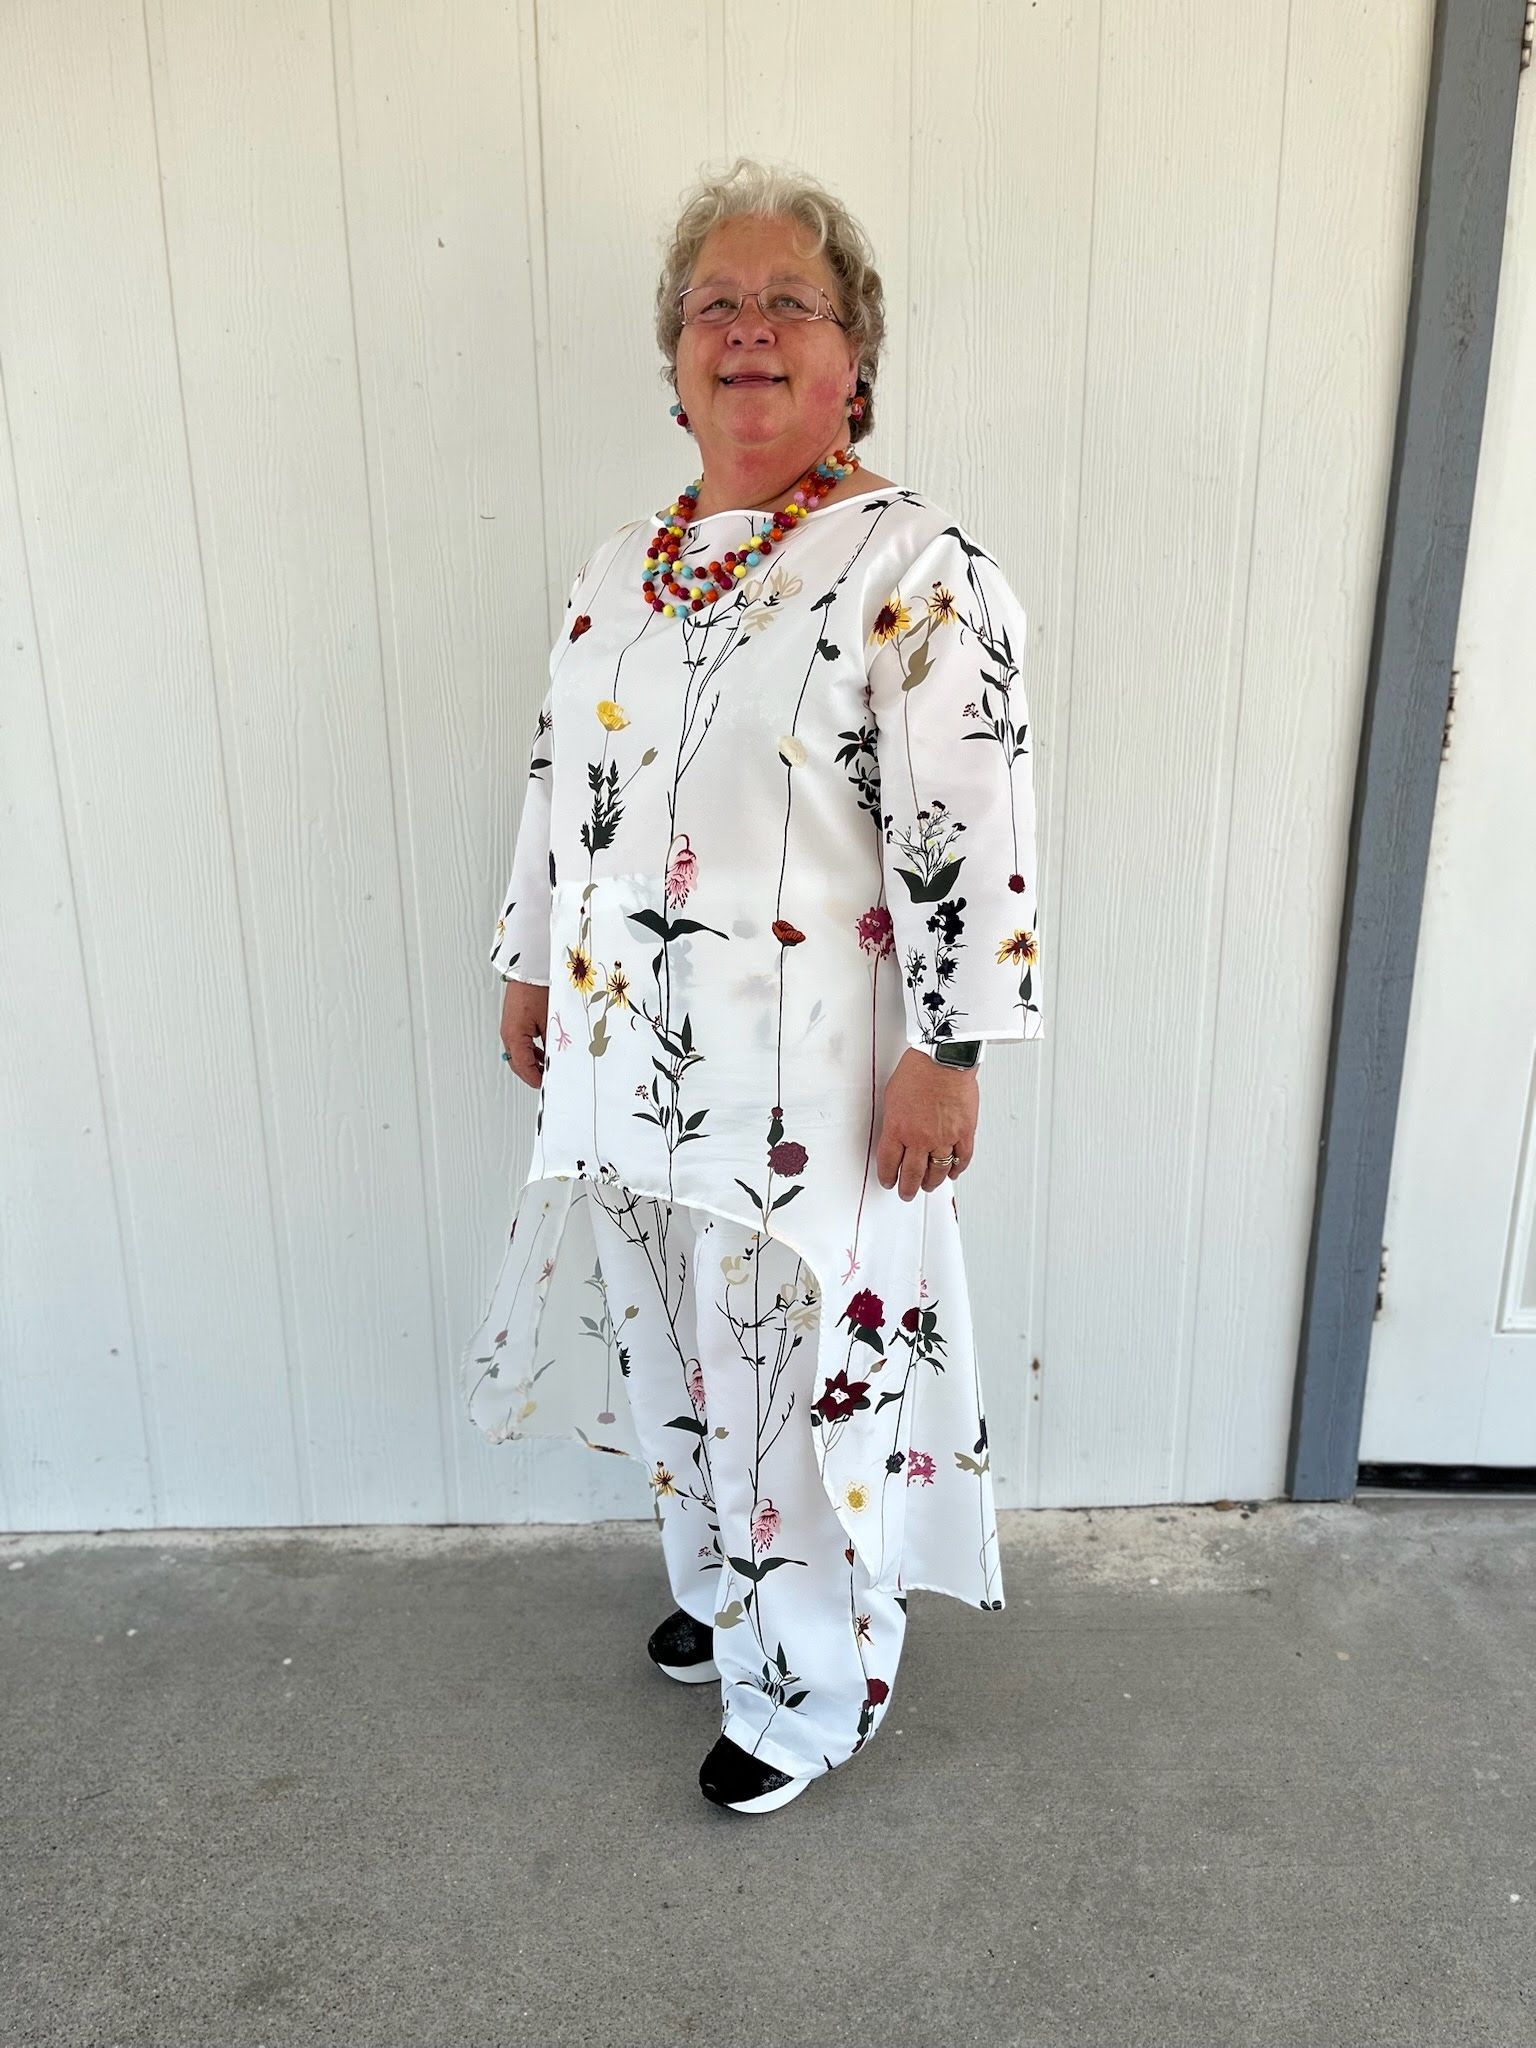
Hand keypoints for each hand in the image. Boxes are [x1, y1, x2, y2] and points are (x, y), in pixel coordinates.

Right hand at [499, 977, 549, 1088]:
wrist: (528, 968)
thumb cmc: (535, 988)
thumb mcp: (548, 1019)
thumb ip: (552, 1042)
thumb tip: (557, 1059)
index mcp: (514, 1035)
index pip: (523, 1066)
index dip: (534, 1078)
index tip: (545, 1085)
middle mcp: (508, 1034)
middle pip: (517, 1063)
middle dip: (532, 1074)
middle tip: (547, 1080)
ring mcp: (510, 1028)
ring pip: (519, 1054)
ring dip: (532, 1063)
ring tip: (548, 1069)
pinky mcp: (515, 1022)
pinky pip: (521, 1043)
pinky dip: (532, 1052)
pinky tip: (545, 1053)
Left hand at [875, 1047, 978, 1200]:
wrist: (943, 1058)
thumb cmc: (918, 1069)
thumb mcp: (892, 1097)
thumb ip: (895, 1121)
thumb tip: (896, 1136)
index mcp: (897, 1129)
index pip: (889, 1164)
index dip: (888, 1177)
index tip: (889, 1182)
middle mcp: (920, 1138)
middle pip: (912, 1174)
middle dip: (908, 1188)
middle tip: (907, 1193)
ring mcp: (944, 1137)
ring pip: (937, 1171)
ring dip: (932, 1183)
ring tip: (929, 1186)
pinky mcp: (964, 1132)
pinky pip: (962, 1158)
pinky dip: (957, 1168)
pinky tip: (953, 1173)